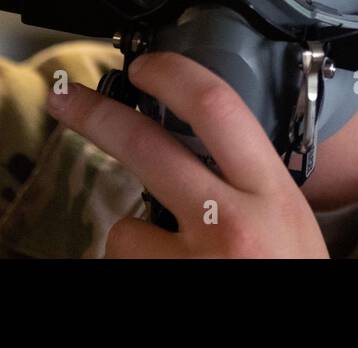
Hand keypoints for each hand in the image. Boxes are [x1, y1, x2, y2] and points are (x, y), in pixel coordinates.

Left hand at [47, 51, 329, 258]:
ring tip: (175, 263)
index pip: (218, 108)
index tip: (147, 66)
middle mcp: (228, 221)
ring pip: (125, 229)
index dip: (173, 75)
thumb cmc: (292, 280)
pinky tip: (168, 281)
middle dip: (95, 115)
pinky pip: (122, 269)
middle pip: (146, 146)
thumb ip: (252, 186)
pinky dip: (136, 273)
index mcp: (270, 194)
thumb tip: (206, 152)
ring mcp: (189, 263)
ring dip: (137, 242)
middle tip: (65, 98)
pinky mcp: (157, 291)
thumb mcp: (291, 224)